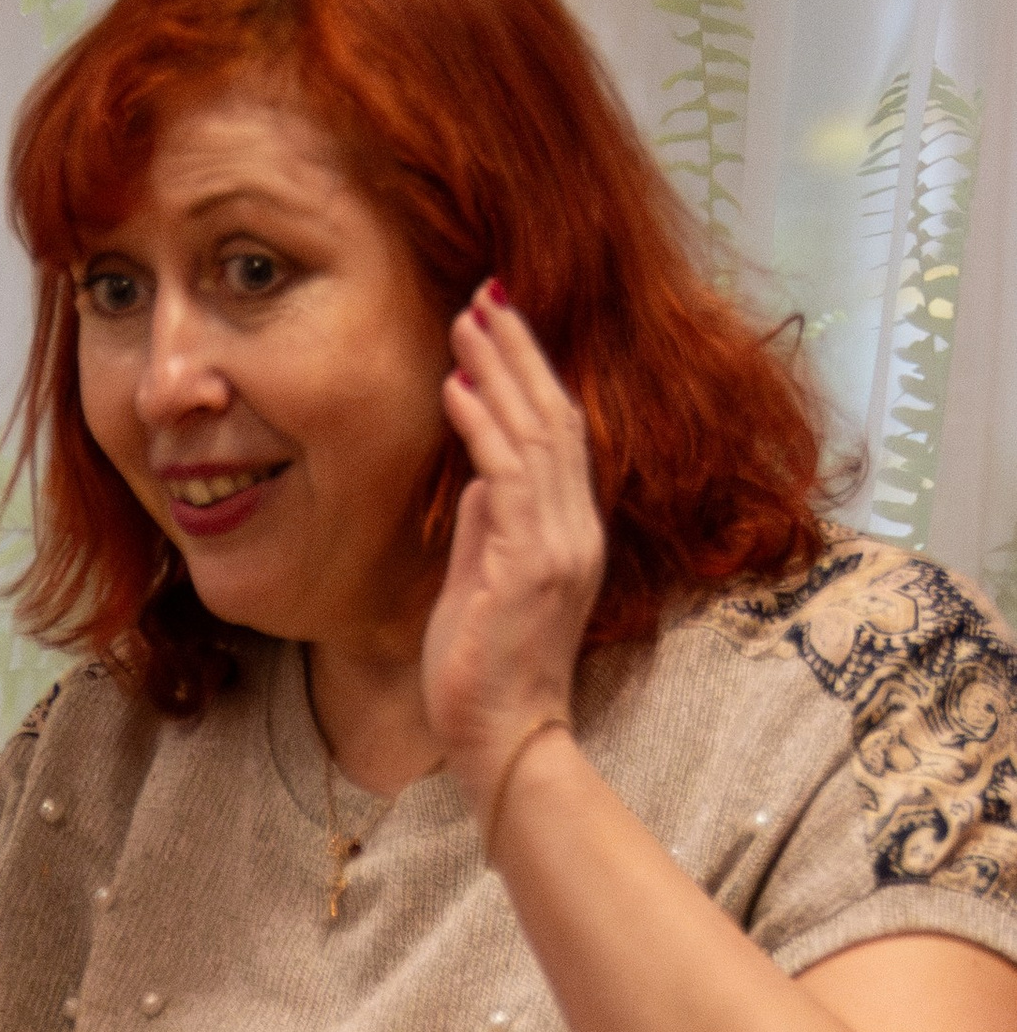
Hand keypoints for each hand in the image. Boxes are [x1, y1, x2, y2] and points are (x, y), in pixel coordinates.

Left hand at [424, 285, 605, 806]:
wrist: (503, 737)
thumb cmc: (483, 675)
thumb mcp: (480, 585)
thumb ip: (485, 529)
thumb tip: (477, 478)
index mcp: (569, 535)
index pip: (559, 436)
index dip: (531, 375)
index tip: (498, 326)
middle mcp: (575, 531)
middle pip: (556, 417)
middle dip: (518, 351)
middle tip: (484, 294)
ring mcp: (559, 545)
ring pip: (537, 434)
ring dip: (499, 372)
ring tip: (466, 319)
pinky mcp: (531, 564)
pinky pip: (509, 476)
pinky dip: (483, 425)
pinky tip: (456, 387)